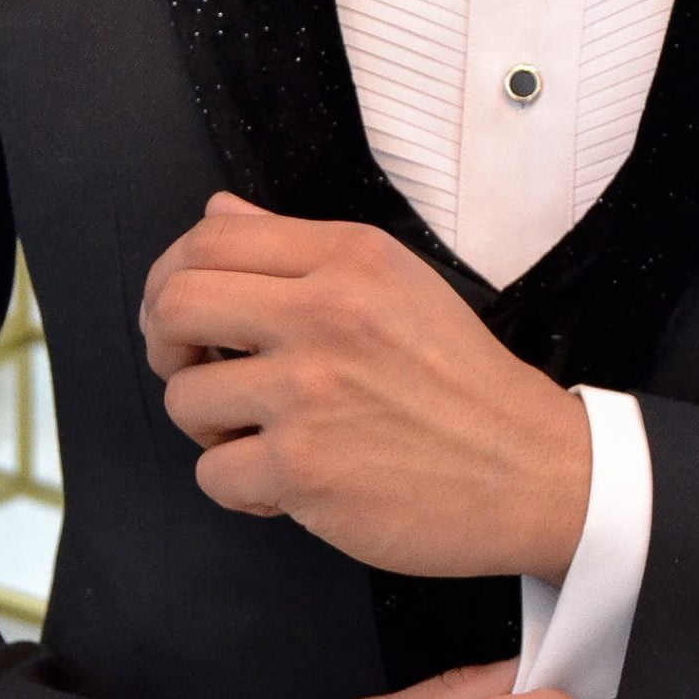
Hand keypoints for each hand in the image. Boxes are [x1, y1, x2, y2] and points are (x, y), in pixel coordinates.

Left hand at [140, 199, 592, 580]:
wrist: (533, 472)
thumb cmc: (465, 386)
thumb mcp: (397, 285)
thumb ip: (300, 248)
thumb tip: (217, 210)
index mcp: (347, 259)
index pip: (209, 239)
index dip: (172, 277)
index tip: (183, 316)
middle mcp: (323, 315)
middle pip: (176, 306)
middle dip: (165, 345)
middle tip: (195, 372)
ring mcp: (309, 394)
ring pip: (185, 400)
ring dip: (210, 429)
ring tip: (261, 438)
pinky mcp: (304, 470)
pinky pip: (214, 476)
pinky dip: (240, 488)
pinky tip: (287, 485)